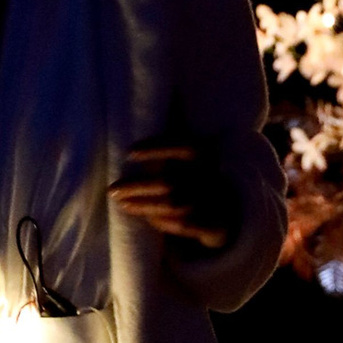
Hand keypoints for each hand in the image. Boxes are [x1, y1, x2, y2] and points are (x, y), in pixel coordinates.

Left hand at [110, 135, 237, 249]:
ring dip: (144, 205)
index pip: (183, 146)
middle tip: (113, 189)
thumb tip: (149, 116)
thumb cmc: (198, 176)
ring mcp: (217, 201)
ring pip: (174, 204)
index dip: (156, 148)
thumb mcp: (191, 155)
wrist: (230, 212)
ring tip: (122, 203)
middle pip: (170, 182)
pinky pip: (183, 225)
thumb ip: (175, 135)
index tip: (129, 152)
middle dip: (138, 186)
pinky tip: (147, 218)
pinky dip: (163, 222)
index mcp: (209, 154)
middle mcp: (214, 176)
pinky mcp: (216, 226)